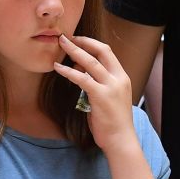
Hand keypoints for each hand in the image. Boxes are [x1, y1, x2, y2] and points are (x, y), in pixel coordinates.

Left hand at [53, 35, 135, 151]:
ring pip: (91, 62)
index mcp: (122, 77)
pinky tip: (57, 67)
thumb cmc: (112, 122)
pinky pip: (82, 78)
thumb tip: (79, 69)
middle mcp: (119, 78)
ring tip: (60, 44)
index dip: (91, 43)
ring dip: (74, 50)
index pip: (107, 52)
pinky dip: (68, 71)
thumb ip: (96, 83)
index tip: (77, 40)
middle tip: (67, 37)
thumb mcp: (108, 97)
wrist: (121, 140)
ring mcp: (111, 87)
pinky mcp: (101, 96)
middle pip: (102, 51)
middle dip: (83, 41)